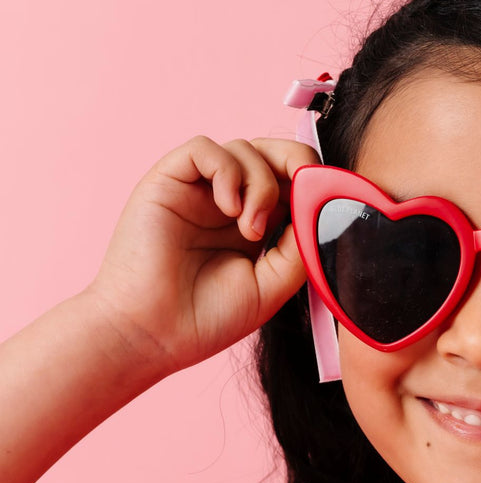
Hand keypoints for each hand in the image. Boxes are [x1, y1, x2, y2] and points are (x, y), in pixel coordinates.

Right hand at [83, 135, 321, 376]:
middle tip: (304, 187)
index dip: (312, 182)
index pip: (290, 183)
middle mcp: (227, 203)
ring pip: (243, 148)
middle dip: (295, 161)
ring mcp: (197, 191)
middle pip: (270, 152)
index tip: (326, 199)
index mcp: (254, 226)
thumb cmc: (206, 318)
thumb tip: (321, 206)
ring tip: (250, 231)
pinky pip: (204, 148)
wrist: (152, 334)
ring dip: (260, 184)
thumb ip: (299, 246)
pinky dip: (226, 171)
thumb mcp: (271, 285)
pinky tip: (228, 209)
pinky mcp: (168, 181)